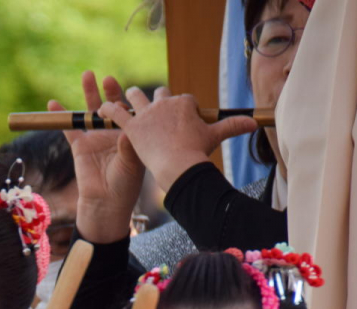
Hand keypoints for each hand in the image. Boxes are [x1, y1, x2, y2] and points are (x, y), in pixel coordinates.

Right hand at [49, 71, 145, 243]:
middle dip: (110, 91)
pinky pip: (69, 127)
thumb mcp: (131, 164)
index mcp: (129, 134)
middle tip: (108, 79)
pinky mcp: (79, 145)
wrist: (106, 203)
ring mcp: (95, 137)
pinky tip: (53, 104)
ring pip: (90, 111)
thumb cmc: (124, 185)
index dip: (127, 102)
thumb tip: (127, 129)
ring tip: (87, 75)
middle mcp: (113, 132)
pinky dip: (61, 116)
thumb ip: (127, 146)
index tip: (127, 97)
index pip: (129, 112)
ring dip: (89, 93)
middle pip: (110, 106)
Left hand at [101, 87, 258, 193]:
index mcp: (185, 102)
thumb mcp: (215, 136)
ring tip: (125, 98)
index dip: (182, 111)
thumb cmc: (197, 152)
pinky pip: (117, 113)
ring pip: (136, 97)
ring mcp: (147, 112)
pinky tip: (101, 110)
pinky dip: (109, 110)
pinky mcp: (132, 125)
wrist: (179, 165)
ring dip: (131, 97)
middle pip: (160, 95)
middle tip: (154, 110)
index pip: (182, 100)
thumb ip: (233, 126)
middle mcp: (165, 102)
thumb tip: (255, 122)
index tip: (181, 122)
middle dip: (157, 101)